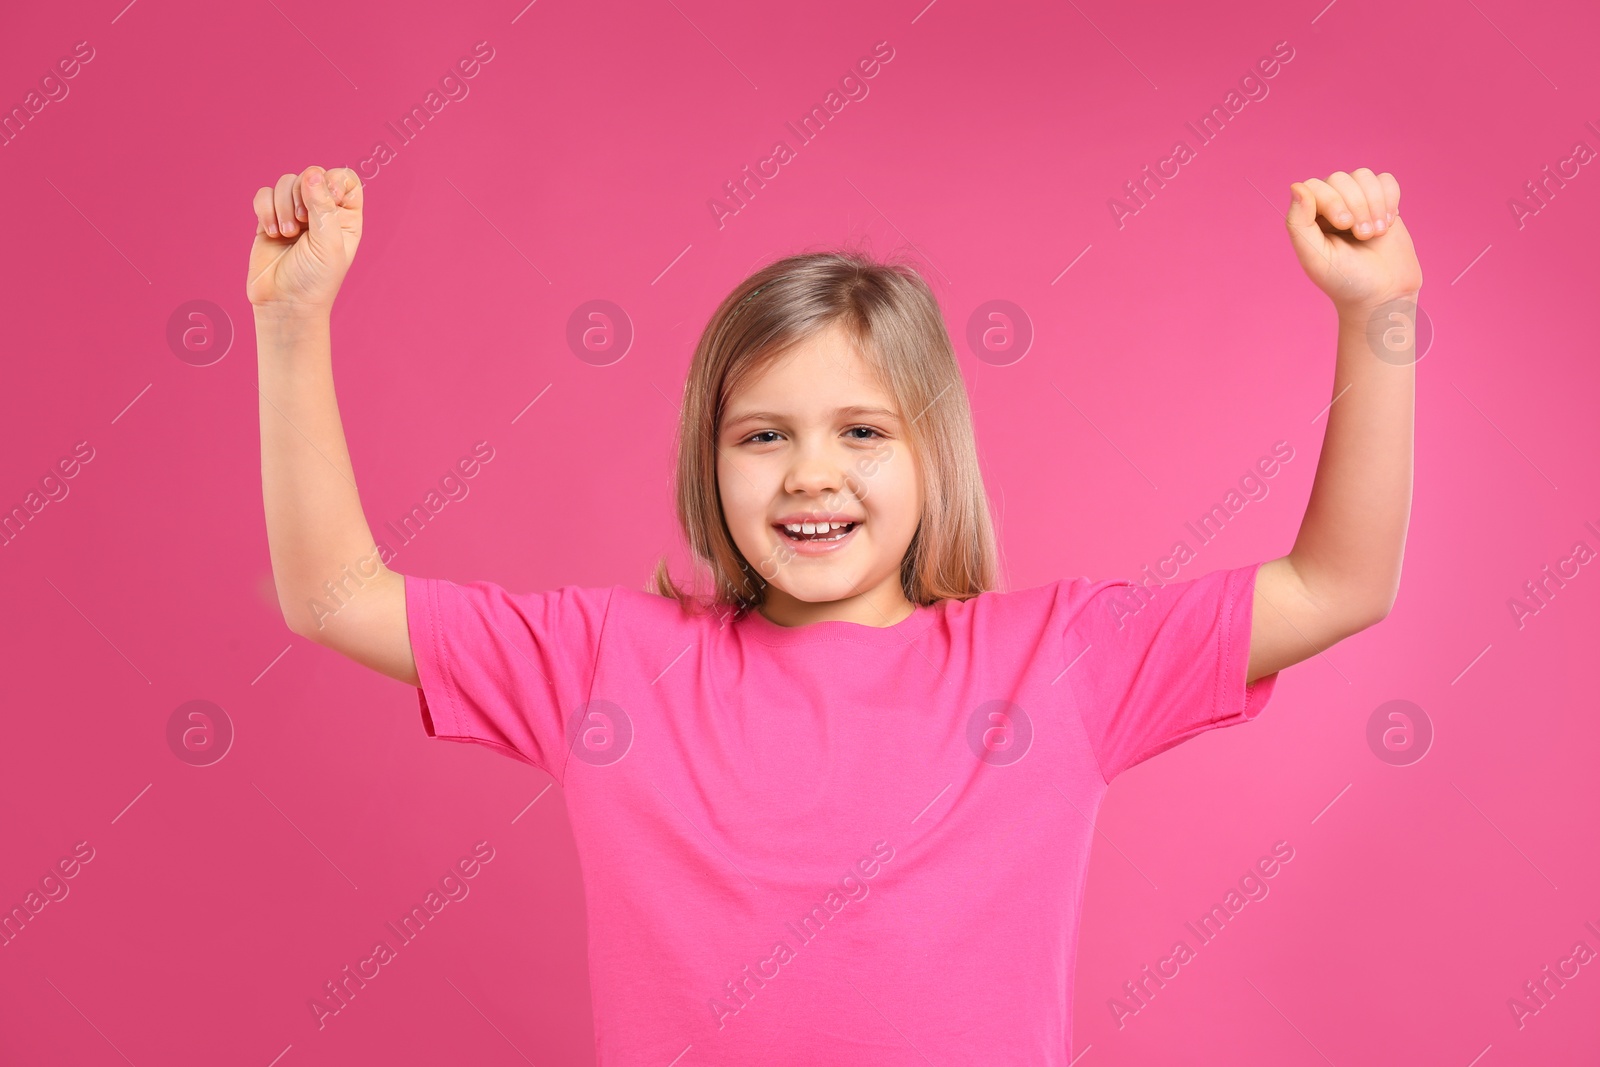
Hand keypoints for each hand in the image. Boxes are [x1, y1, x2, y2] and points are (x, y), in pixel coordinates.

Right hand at [247, 166, 362, 312]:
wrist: (284, 302)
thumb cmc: (315, 279)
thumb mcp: (328, 243)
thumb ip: (322, 207)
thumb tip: (312, 175)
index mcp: (346, 216)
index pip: (344, 179)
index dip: (334, 180)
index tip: (329, 198)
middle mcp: (322, 211)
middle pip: (311, 175)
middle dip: (302, 195)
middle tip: (302, 223)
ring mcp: (295, 213)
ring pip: (285, 182)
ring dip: (283, 206)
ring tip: (286, 234)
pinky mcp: (270, 218)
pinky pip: (264, 194)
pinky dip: (265, 210)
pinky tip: (271, 233)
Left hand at [1285, 168, 1421, 314]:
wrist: (1384, 294)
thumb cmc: (1345, 280)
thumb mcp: (1315, 257)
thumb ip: (1299, 224)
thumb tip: (1296, 185)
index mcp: (1309, 218)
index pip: (1315, 186)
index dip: (1332, 199)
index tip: (1344, 225)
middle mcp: (1331, 205)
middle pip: (1340, 178)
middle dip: (1356, 205)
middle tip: (1363, 236)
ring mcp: (1358, 202)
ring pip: (1364, 176)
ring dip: (1374, 203)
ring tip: (1375, 232)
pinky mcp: (1383, 203)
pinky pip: (1386, 180)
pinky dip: (1390, 198)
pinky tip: (1388, 223)